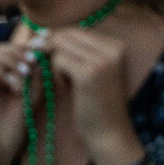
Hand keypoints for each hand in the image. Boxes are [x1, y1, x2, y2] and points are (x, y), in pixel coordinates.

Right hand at [0, 33, 31, 164]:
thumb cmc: (9, 135)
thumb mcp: (28, 101)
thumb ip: (33, 79)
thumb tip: (42, 54)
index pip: (8, 50)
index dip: (26, 46)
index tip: (45, 48)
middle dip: (19, 51)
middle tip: (36, 59)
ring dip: (11, 60)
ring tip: (27, 73)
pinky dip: (0, 72)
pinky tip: (15, 85)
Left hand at [42, 28, 141, 161]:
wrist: (108, 134)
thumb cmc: (96, 103)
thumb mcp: (92, 69)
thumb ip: (77, 50)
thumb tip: (46, 32)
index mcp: (117, 45)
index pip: (77, 30)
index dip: (58, 41)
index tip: (48, 55)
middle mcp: (113, 48)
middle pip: (68, 34)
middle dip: (52, 48)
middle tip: (46, 65)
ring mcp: (102, 60)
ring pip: (61, 45)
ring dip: (54, 62)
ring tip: (64, 81)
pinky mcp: (88, 72)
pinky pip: (58, 59)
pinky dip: (55, 73)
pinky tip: (63, 87)